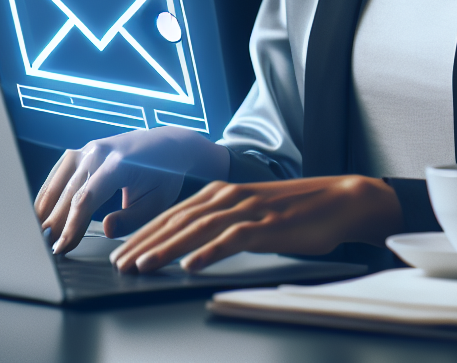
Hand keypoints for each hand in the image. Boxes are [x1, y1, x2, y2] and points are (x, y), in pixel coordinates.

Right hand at [34, 127, 228, 254]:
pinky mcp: (80, 151)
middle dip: (56, 223)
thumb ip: (132, 218)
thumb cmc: (163, 175)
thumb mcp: (156, 201)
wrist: (167, 144)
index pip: (87, 198)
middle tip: (47, 249)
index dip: (71, 225)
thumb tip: (107, 229)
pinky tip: (42, 214)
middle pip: (69, 192)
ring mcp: (87, 149)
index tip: (62, 248)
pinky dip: (48, 195)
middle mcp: (99, 152)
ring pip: (58, 182)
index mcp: (119, 163)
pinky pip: (58, 175)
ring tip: (39, 236)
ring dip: (46, 210)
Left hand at [109, 175, 403, 273]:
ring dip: (167, 248)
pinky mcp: (267, 225)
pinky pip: (232, 239)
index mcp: (222, 192)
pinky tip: (191, 266)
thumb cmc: (294, 212)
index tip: (120, 253)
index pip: (174, 214)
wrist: (337, 200)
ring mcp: (248, 209)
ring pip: (198, 229)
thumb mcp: (251, 213)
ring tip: (143, 265)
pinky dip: (209, 252)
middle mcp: (230, 196)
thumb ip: (221, 224)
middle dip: (145, 242)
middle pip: (178, 220)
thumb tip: (189, 247)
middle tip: (119, 265)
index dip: (144, 233)